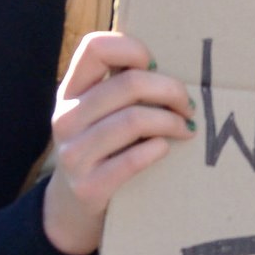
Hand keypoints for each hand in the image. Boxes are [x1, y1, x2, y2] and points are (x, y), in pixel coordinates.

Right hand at [41, 31, 194, 254]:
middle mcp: (66, 117)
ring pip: (135, 119)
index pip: (94, 47)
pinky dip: (158, 149)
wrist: (72, 206)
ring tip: (185, 128)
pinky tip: (164, 148)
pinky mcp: (88, 186)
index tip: (156, 65)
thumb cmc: (102, 147)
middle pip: (130, 83)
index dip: (132, 48)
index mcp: (70, 90)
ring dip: (171, 121)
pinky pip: (134, 159)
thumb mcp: (98, 112)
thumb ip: (122, 87)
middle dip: (171, 90)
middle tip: (188, 105)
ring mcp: (73, 153)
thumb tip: (171, 69)